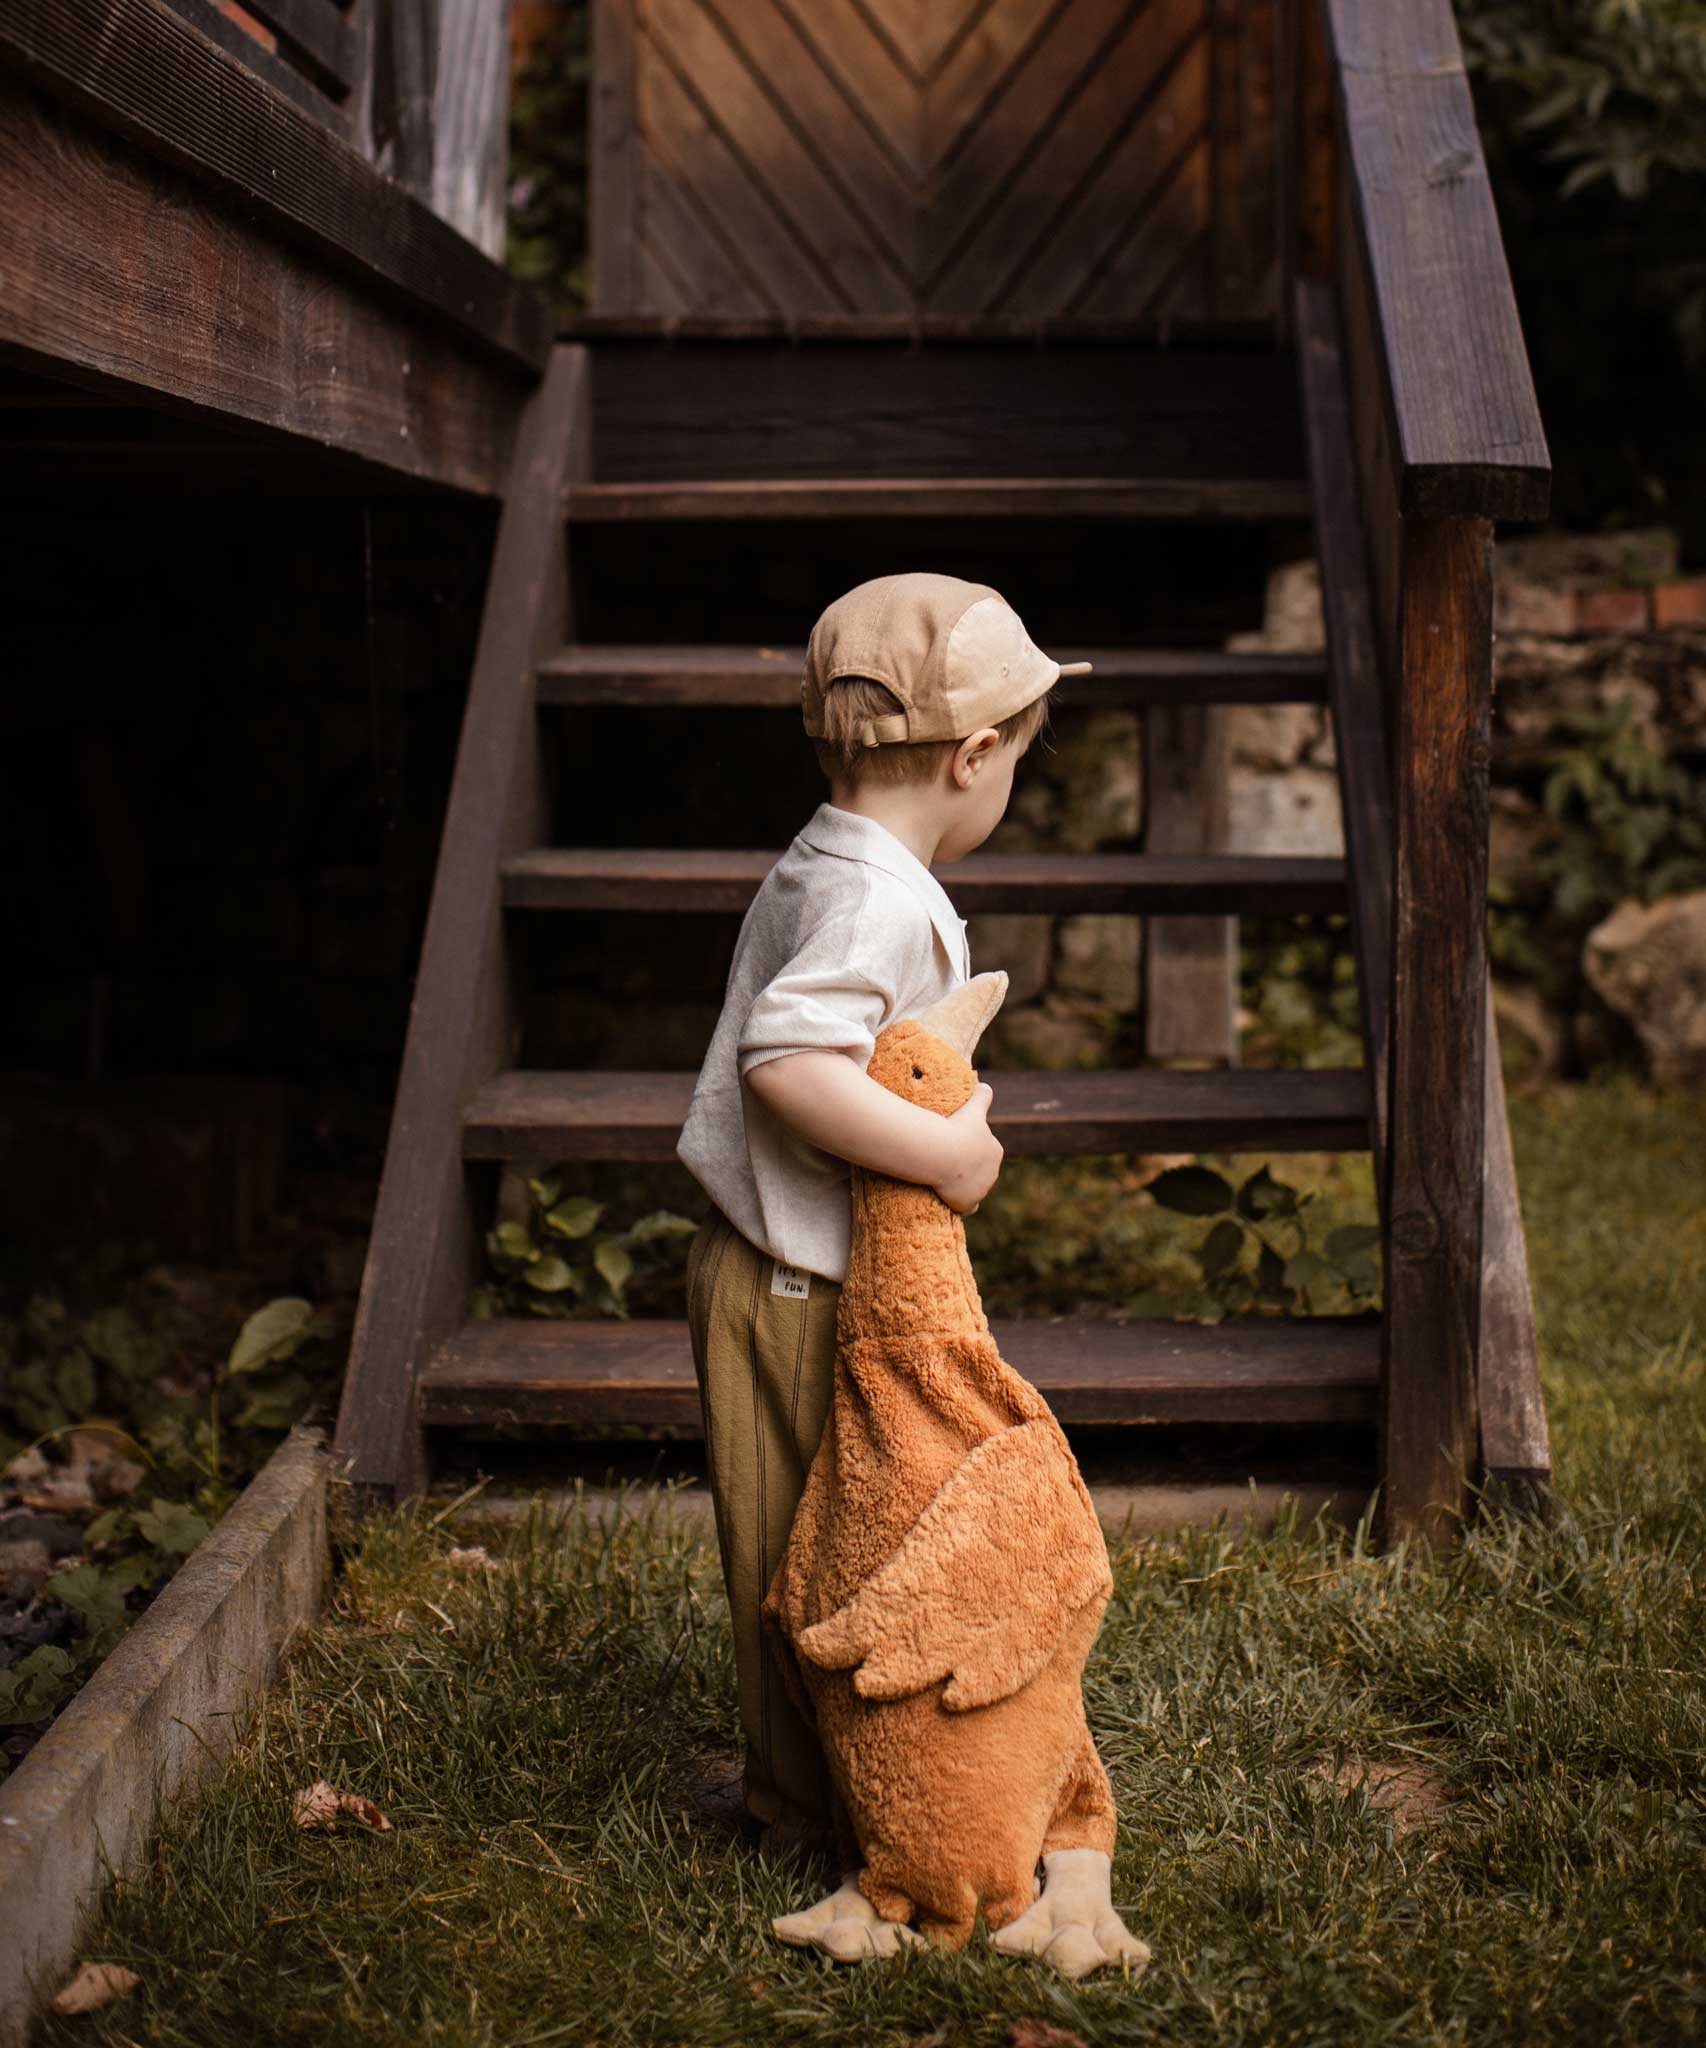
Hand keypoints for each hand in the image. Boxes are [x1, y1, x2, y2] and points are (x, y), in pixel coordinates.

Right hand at [933, 1081, 1001, 1214]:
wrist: (942, 1153)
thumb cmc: (955, 1128)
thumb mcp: (971, 1107)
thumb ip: (982, 1096)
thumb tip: (985, 1084)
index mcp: (995, 1150)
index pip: (986, 1150)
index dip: (969, 1147)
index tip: (953, 1144)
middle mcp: (992, 1172)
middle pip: (980, 1170)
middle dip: (967, 1167)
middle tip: (944, 1159)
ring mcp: (981, 1189)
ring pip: (974, 1187)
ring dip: (963, 1184)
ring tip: (943, 1177)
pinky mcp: (968, 1203)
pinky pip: (969, 1207)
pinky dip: (963, 1204)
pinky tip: (952, 1200)